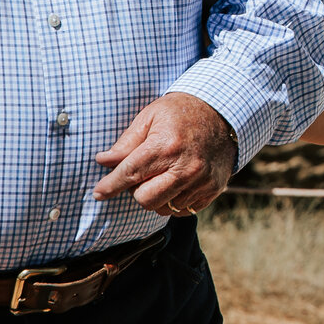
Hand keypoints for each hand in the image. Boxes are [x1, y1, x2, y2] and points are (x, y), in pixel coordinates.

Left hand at [93, 92, 237, 217]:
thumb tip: (103, 161)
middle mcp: (185, 168)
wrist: (224, 113)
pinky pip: (182, 211)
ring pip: (163, 208)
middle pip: (145, 199)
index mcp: (166, 146)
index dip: (110, 185)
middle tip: (140, 175)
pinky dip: (173, 201)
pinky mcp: (212, 190)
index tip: (99, 192)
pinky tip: (175, 184)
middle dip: (136, 190)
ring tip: (161, 176)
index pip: (130, 174)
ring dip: (156, 196)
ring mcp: (201, 181)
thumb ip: (126, 143)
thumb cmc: (182, 112)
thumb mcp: (150, 117)